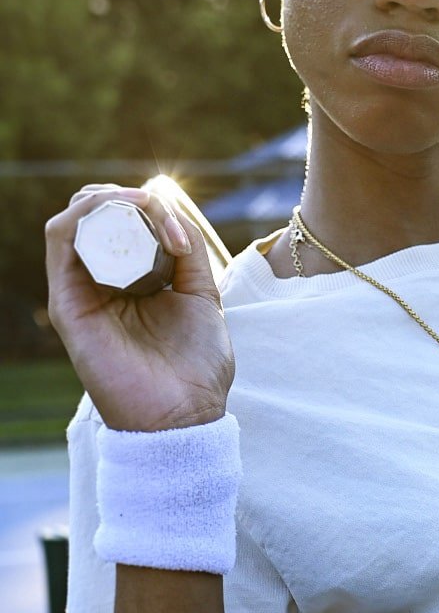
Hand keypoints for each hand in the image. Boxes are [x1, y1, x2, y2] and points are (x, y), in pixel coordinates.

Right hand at [46, 185, 234, 431]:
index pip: (125, 225)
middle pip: (96, 217)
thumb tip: (173, 217)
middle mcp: (104, 284)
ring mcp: (82, 290)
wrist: (182, 414)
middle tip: (158, 206)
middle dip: (127, 198)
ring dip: (109, 198)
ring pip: (75, 219)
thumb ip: (190, 256)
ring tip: (144, 203)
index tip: (181, 226)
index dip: (149, 207)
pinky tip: (122, 209)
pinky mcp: (67, 302)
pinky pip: (60, 238)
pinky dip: (87, 212)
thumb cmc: (196, 366)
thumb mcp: (203, 298)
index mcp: (135, 282)